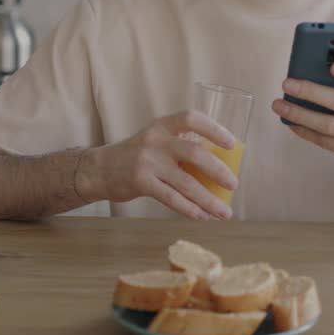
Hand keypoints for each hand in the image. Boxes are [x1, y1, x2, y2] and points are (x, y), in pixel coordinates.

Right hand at [80, 111, 238, 219]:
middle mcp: (155, 140)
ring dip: (209, 199)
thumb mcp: (155, 141)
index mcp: (163, 125)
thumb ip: (180, 146)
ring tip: (225, 212)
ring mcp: (147, 161)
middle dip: (218, 170)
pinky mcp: (141, 182)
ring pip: (186, 182)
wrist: (99, 169)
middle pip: (194, 153)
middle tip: (234, 184)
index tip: (232, 143)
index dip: (214, 129)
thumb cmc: (136, 156)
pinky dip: (190, 209)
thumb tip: (219, 165)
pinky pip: (171, 198)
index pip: (191, 118)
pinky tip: (202, 216)